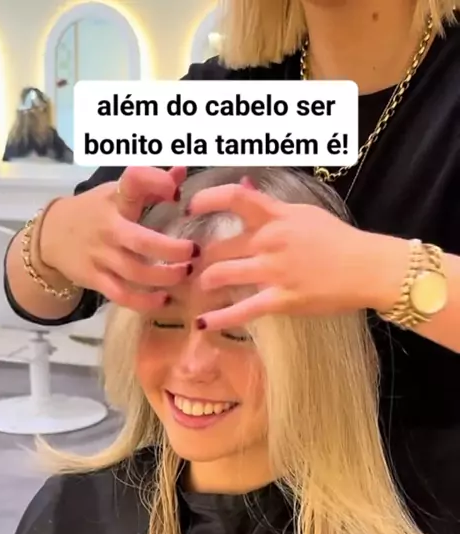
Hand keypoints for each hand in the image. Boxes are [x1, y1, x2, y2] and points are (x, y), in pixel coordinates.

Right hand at [40, 166, 197, 311]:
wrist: (50, 235)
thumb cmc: (94, 211)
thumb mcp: (117, 193)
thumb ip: (151, 184)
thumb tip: (182, 171)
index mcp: (115, 199)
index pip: (134, 181)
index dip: (157, 182)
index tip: (175, 193)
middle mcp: (108, 227)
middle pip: (142, 241)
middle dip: (172, 249)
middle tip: (193, 251)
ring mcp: (100, 255)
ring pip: (136, 272)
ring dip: (165, 276)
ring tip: (186, 272)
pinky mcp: (95, 279)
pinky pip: (122, 295)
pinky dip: (144, 302)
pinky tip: (164, 300)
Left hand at [188, 182, 401, 328]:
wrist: (367, 267)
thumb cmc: (338, 240)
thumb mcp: (304, 213)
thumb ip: (271, 206)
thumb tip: (244, 186)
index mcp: (277, 216)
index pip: (235, 197)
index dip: (207, 200)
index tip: (190, 208)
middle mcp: (269, 240)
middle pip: (219, 245)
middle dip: (201, 257)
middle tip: (194, 264)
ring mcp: (273, 271)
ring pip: (222, 274)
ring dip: (206, 281)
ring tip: (202, 286)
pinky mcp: (281, 299)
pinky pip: (243, 310)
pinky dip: (220, 318)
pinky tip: (203, 323)